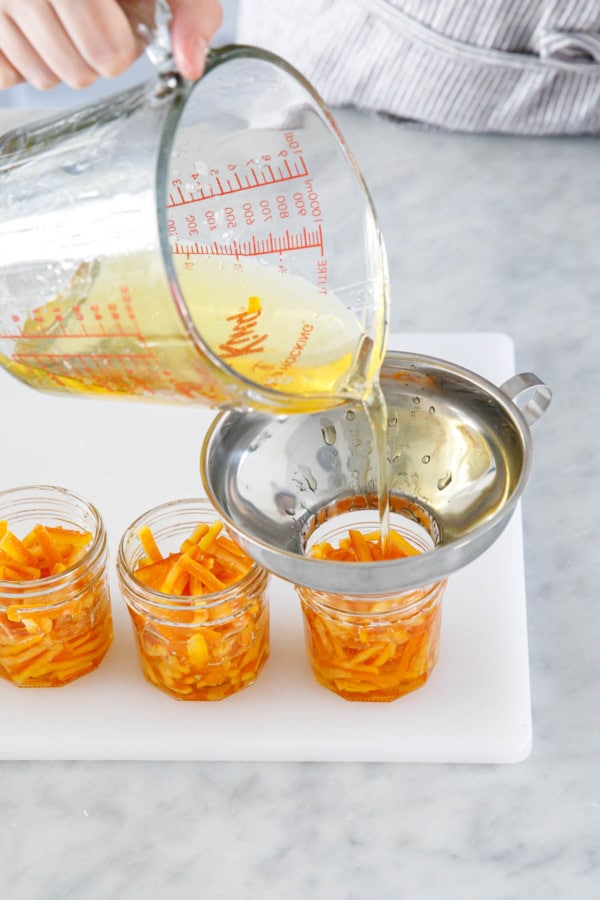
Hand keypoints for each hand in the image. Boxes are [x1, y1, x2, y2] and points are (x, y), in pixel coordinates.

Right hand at [0, 0, 222, 90]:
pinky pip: (4, 73)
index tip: (123, 29)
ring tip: (64, 23)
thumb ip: (190, 12)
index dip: (122, 49)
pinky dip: (22, 62)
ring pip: (39, 76)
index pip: (108, 49)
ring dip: (61, 63)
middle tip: (95, 26)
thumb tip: (190, 66)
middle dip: (95, 61)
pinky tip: (34, 30)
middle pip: (76, 72)